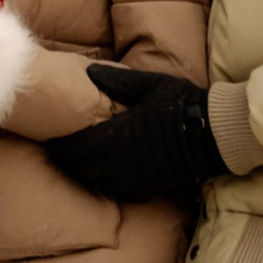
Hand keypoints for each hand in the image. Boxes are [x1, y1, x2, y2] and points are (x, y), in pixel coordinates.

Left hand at [46, 64, 225, 202]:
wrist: (212, 135)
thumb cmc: (181, 104)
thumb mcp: (149, 85)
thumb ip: (117, 80)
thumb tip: (89, 71)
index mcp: (117, 136)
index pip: (76, 146)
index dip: (60, 144)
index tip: (50, 139)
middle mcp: (120, 162)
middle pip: (81, 168)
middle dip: (67, 160)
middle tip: (58, 152)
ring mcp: (134, 178)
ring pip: (97, 182)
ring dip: (84, 174)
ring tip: (77, 164)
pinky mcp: (148, 188)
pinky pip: (118, 191)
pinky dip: (106, 184)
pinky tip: (105, 176)